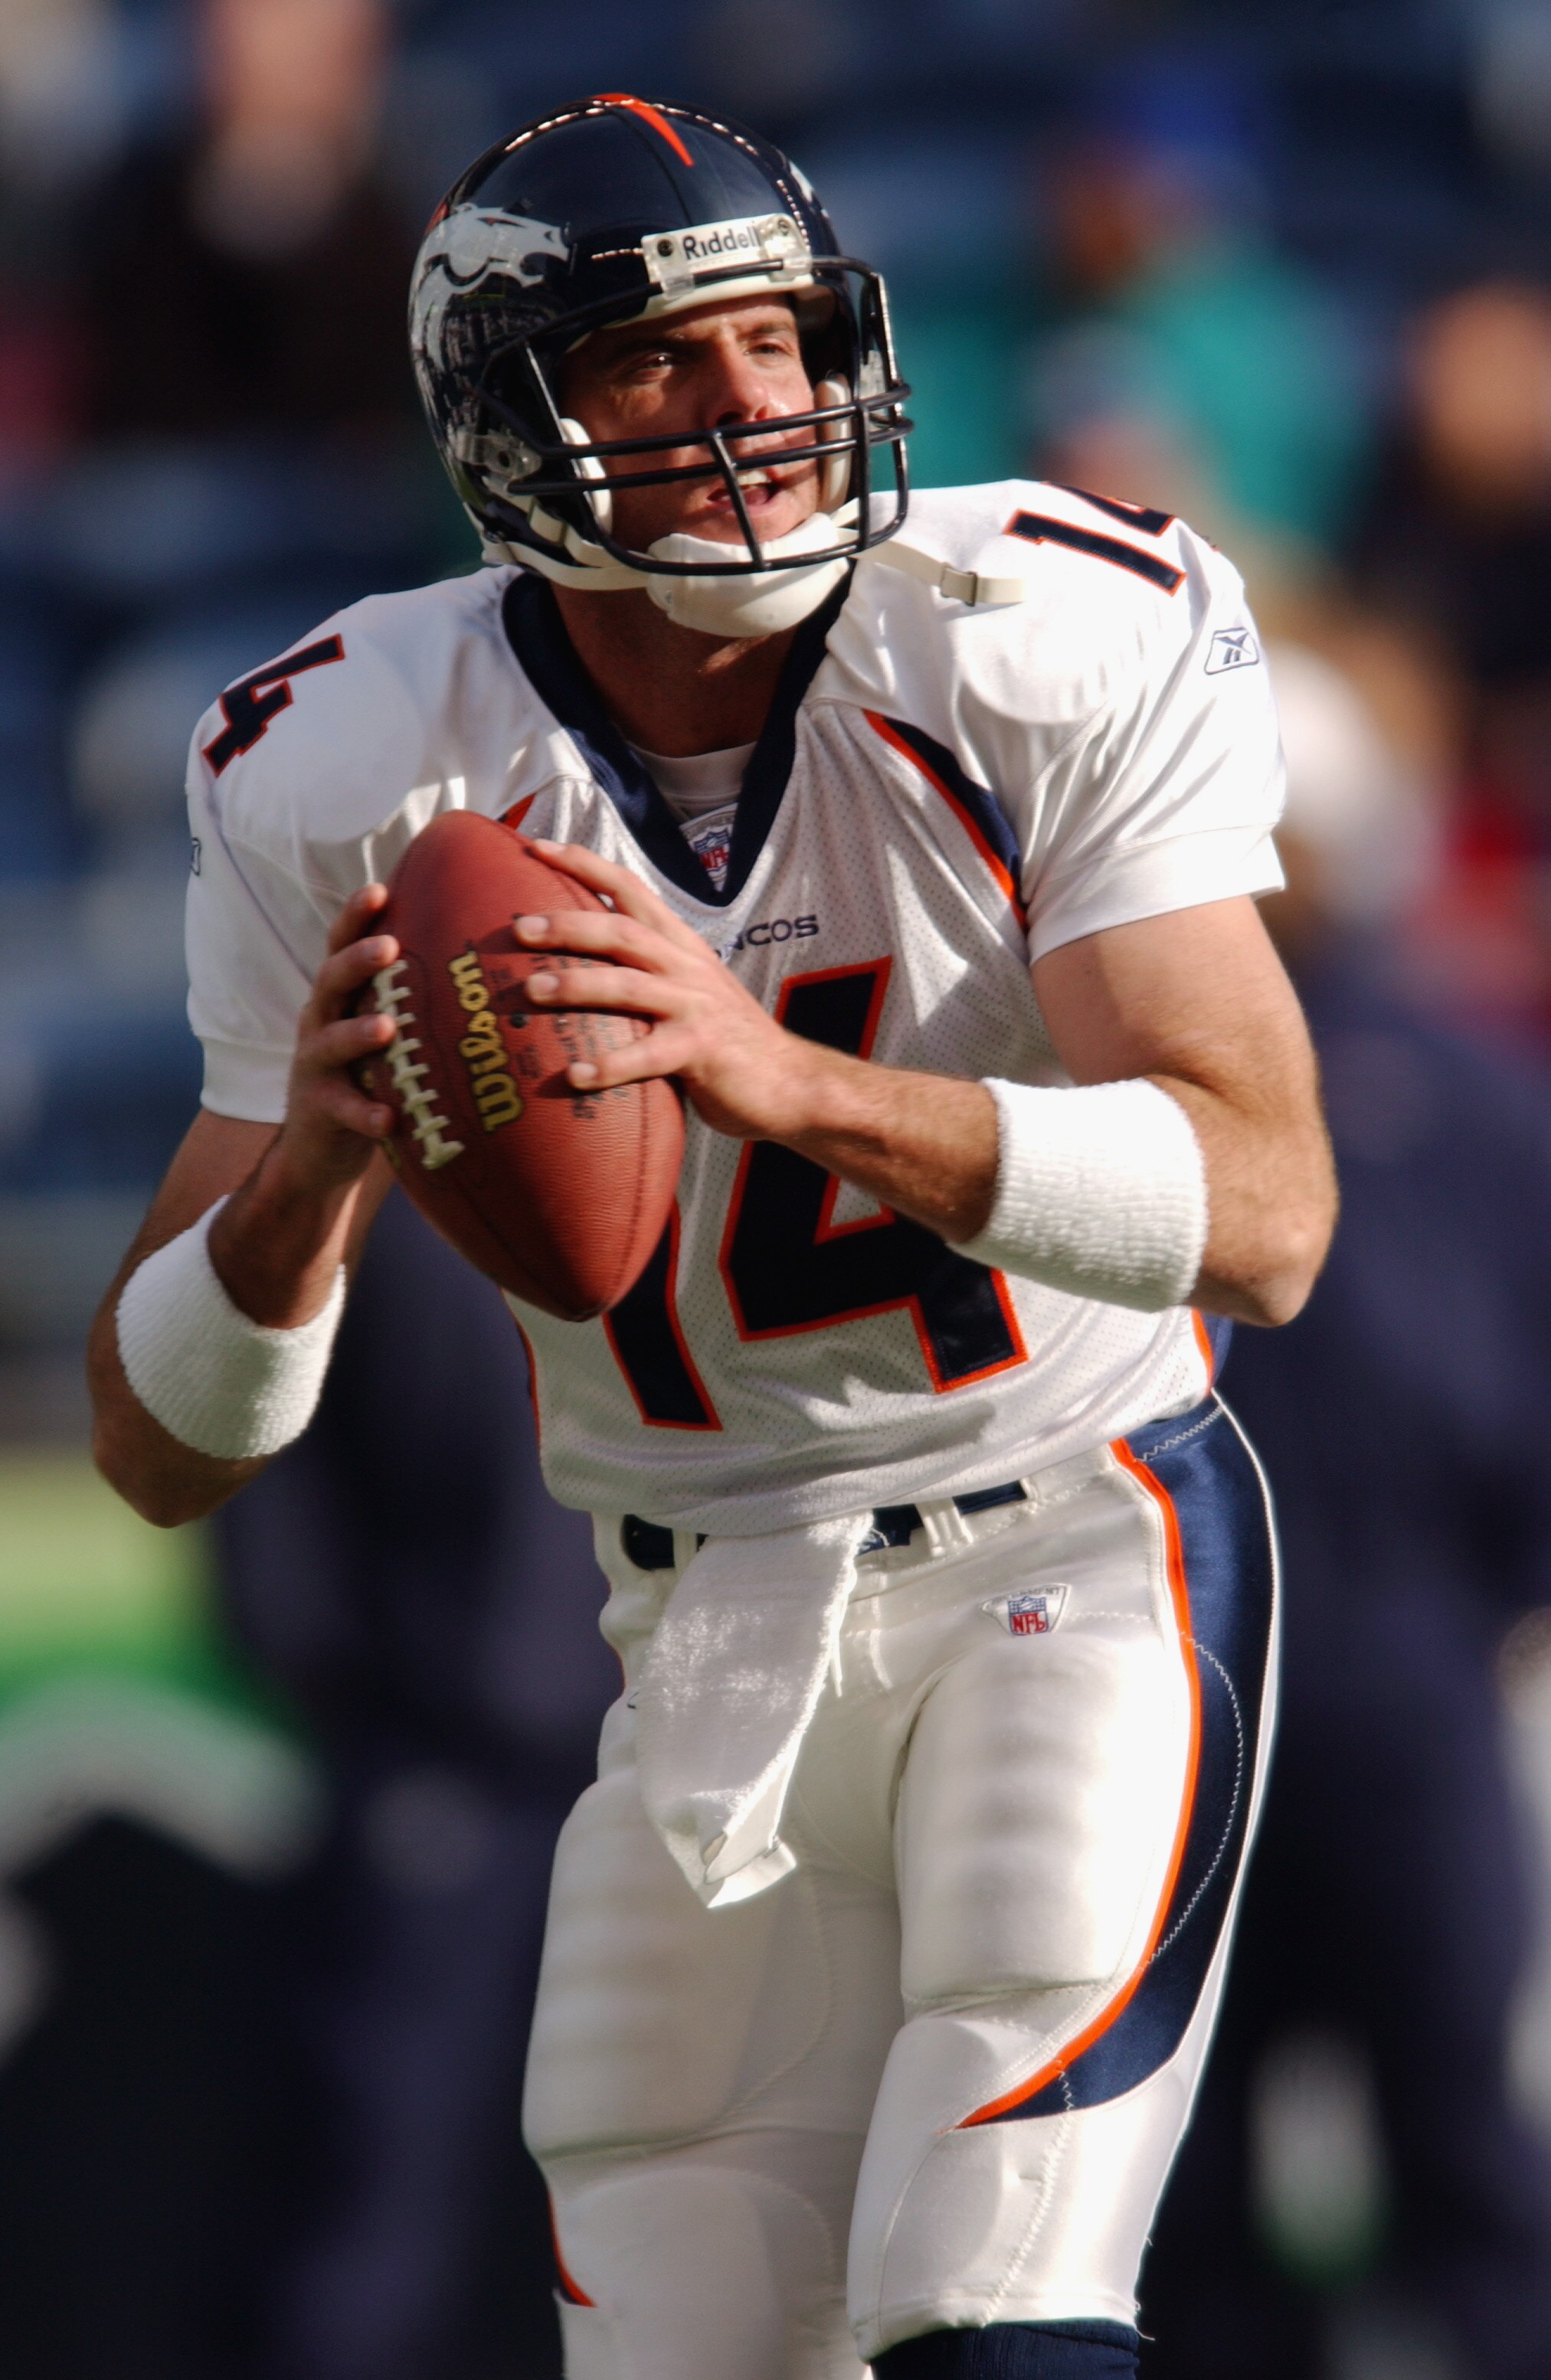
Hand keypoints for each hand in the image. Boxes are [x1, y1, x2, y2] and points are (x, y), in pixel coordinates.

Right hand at [273, 883, 401, 1191]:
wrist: (319, 1144)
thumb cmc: (368, 1073)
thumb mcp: (383, 1028)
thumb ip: (410, 995)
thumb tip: (477, 954)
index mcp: (341, 995)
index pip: (343, 945)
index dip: (356, 917)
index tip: (380, 889)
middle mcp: (322, 1020)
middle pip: (331, 980)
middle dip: (356, 961)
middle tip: (388, 947)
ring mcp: (317, 1065)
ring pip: (331, 1041)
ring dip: (357, 1033)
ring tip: (386, 1028)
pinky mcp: (322, 1109)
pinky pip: (345, 1110)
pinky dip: (366, 1114)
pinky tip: (389, 1119)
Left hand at [515, 841, 829, 1139]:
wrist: (791, 1083)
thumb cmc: (727, 1045)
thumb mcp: (688, 996)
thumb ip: (645, 980)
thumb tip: (580, 974)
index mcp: (680, 947)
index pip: (630, 889)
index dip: (584, 864)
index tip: (536, 846)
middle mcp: (686, 967)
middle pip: (621, 930)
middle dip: (567, 923)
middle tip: (518, 927)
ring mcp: (695, 1006)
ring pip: (627, 985)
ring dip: (575, 984)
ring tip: (531, 990)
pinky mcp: (701, 1050)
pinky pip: (647, 1055)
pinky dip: (608, 1064)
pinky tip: (575, 1075)